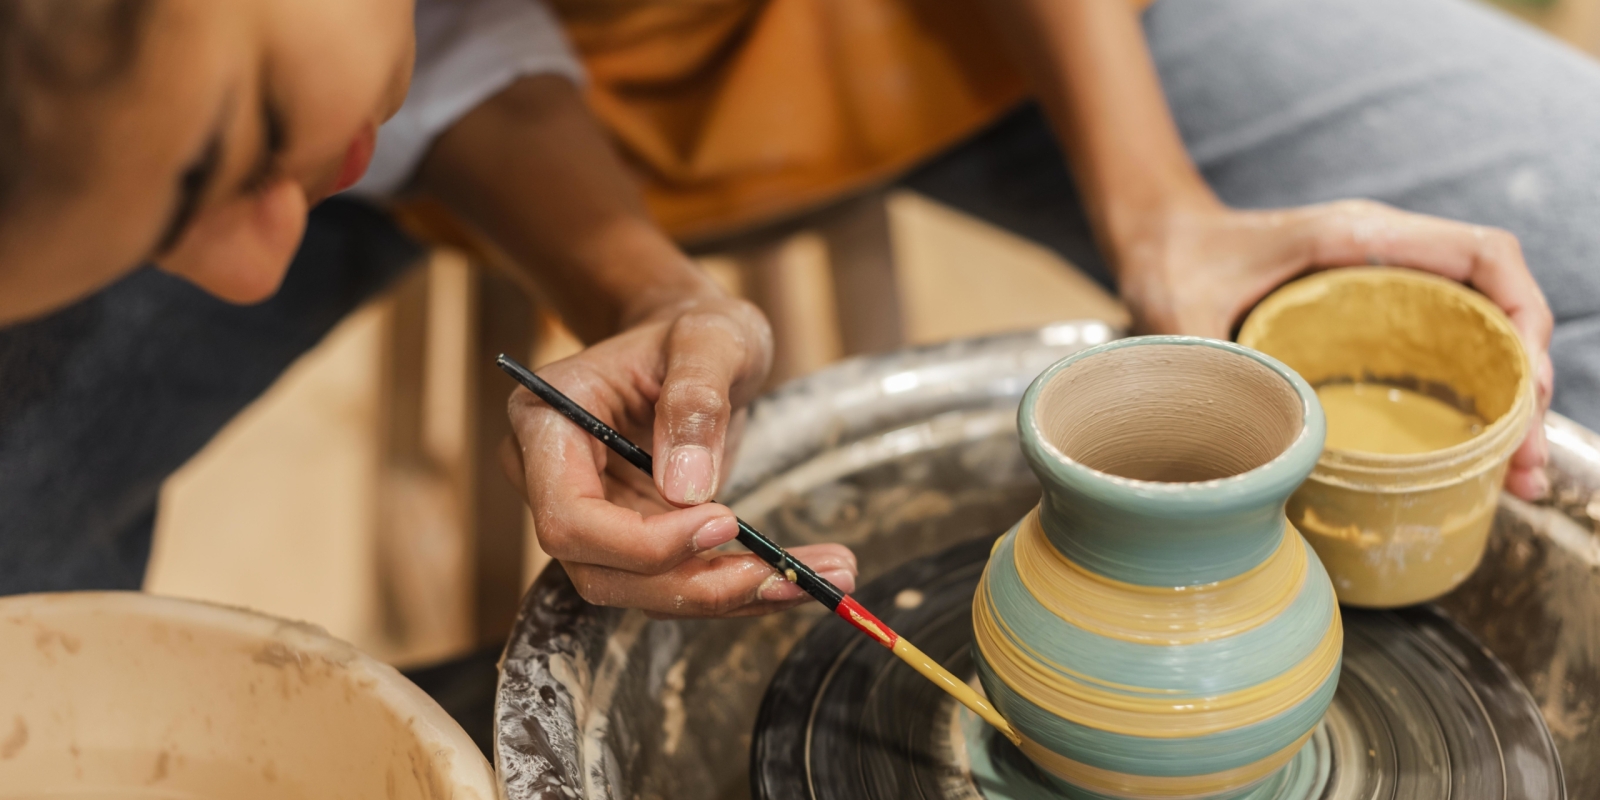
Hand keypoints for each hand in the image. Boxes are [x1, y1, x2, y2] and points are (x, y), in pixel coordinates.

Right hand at [504, 294, 858, 617]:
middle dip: (693, 584)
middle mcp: (553, 480)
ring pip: (641, 591)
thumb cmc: (694, 330)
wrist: (698, 347)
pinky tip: (795, 578)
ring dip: (725, 597)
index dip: (641, 541)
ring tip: (810, 581)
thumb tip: (685, 488)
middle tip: (783, 576)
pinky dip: (737, 589)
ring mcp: (593, 516)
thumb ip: (696, 398)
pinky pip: (676, 582)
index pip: (568, 517)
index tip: (724, 519)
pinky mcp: (635, 539)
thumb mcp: (709, 337)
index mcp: (547, 422)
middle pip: (600, 570)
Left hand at [1113, 198, 1553, 500]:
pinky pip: (1442, 353)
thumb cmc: (1173, 260)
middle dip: (1525, 383)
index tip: (1526, 387)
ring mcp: (1385, 288)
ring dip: (1507, 402)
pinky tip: (1474, 461)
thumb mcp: (1182, 311)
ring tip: (1517, 478)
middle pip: (1495, 306)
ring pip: (1478, 335)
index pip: (1480, 255)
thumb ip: (1205, 360)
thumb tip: (1237, 440)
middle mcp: (1387, 256)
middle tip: (1525, 463)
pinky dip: (1468, 402)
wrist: (1157, 241)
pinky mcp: (1372, 320)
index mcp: (1358, 236)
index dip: (1522, 316)